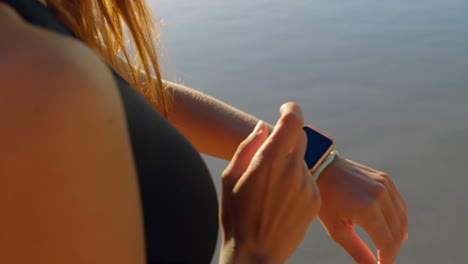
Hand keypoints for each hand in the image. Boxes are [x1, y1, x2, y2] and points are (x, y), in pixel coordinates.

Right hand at [219, 103, 320, 263]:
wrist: (255, 254)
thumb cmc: (236, 215)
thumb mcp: (230, 178)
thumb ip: (247, 147)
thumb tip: (263, 126)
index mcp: (269, 162)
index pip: (293, 120)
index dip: (290, 108)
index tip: (284, 108)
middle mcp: (293, 171)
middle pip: (300, 138)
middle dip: (287, 139)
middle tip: (270, 156)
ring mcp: (307, 187)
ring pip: (304, 160)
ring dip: (290, 164)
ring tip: (272, 188)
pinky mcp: (315, 200)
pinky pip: (309, 179)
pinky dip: (298, 181)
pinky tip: (282, 200)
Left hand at [317, 156, 407, 263]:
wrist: (321, 168)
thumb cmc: (325, 200)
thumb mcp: (337, 229)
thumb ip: (357, 251)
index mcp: (368, 210)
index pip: (387, 244)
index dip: (386, 260)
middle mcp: (380, 197)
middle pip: (396, 233)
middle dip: (391, 250)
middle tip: (382, 259)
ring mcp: (385, 185)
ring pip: (401, 219)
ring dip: (397, 236)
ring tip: (389, 247)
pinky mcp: (385, 179)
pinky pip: (399, 204)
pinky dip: (399, 218)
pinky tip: (395, 230)